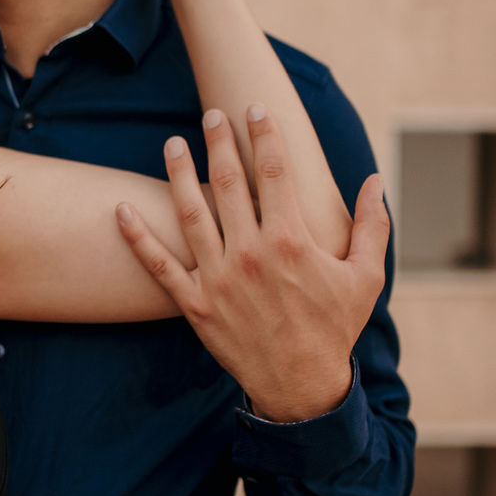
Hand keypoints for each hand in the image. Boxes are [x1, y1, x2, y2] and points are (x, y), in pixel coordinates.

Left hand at [114, 108, 388, 421]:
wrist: (301, 386)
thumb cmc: (335, 328)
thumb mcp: (366, 277)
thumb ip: (372, 225)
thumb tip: (375, 181)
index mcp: (291, 241)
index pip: (275, 173)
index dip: (265, 135)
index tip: (256, 109)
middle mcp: (251, 254)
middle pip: (228, 183)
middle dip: (220, 143)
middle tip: (211, 114)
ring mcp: (219, 279)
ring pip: (190, 214)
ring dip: (179, 174)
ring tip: (173, 143)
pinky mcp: (195, 304)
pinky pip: (158, 265)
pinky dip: (137, 237)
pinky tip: (120, 210)